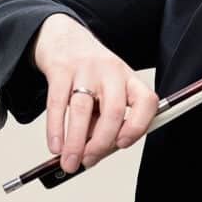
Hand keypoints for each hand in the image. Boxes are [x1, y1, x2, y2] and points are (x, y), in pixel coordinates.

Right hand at [32, 14, 158, 172]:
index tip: (122, 145)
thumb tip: (94, 155)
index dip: (138, 126)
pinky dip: (55, 129)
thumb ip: (104, 121)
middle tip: (89, 161)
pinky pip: (57, 103)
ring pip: (82, 110)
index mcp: (130, 79)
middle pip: (113, 110)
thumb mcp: (107, 92)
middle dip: (101, 142)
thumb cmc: (91, 75)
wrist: (65, 39)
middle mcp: (111, 72)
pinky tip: (55, 146)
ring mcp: (86, 69)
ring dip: (75, 142)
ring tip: (69, 162)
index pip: (146, 102)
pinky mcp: (61, 70)